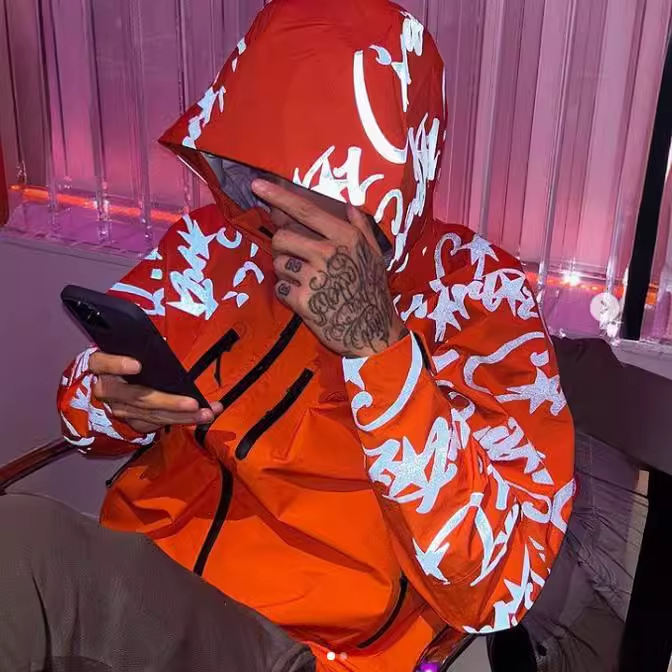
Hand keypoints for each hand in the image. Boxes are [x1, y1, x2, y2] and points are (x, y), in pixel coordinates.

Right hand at [89, 353, 222, 433]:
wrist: (108, 383)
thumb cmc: (124, 358)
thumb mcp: (127, 346)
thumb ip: (142, 344)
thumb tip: (170, 341)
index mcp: (101, 365)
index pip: (103, 363)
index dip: (117, 364)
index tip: (137, 365)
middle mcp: (107, 390)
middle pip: (138, 397)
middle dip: (169, 402)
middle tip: (193, 403)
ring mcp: (118, 409)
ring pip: (152, 415)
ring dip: (182, 415)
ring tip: (207, 412)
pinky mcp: (131, 422)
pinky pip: (157, 423)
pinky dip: (182, 420)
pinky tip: (201, 416)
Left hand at [251, 179, 407, 357]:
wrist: (372, 331)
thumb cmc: (372, 291)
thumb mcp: (374, 255)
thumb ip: (361, 228)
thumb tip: (349, 204)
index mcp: (345, 237)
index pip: (305, 210)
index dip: (278, 196)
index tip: (257, 185)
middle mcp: (329, 253)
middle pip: (282, 237)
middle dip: (282, 247)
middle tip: (295, 259)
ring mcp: (315, 277)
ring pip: (279, 263)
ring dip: (286, 272)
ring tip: (305, 282)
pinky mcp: (303, 301)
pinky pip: (280, 287)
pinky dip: (287, 293)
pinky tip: (304, 299)